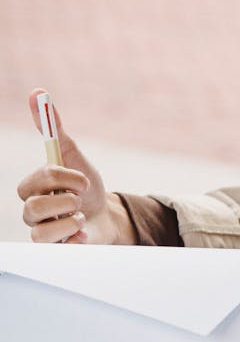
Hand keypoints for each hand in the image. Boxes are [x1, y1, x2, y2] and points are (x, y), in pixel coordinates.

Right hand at [17, 88, 133, 244]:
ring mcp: (41, 231)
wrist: (106, 215)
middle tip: (80, 200)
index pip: (33, 182)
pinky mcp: (55, 249)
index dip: (60, 180)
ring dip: (71, 221)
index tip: (82, 180)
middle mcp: (32, 210)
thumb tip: (37, 93)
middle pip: (33, 208)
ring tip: (81, 218)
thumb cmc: (86, 186)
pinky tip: (84, 233)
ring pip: (40, 231)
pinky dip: (76, 238)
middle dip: (65, 202)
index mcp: (34, 187)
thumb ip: (55, 127)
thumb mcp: (74, 155)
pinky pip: (55, 248)